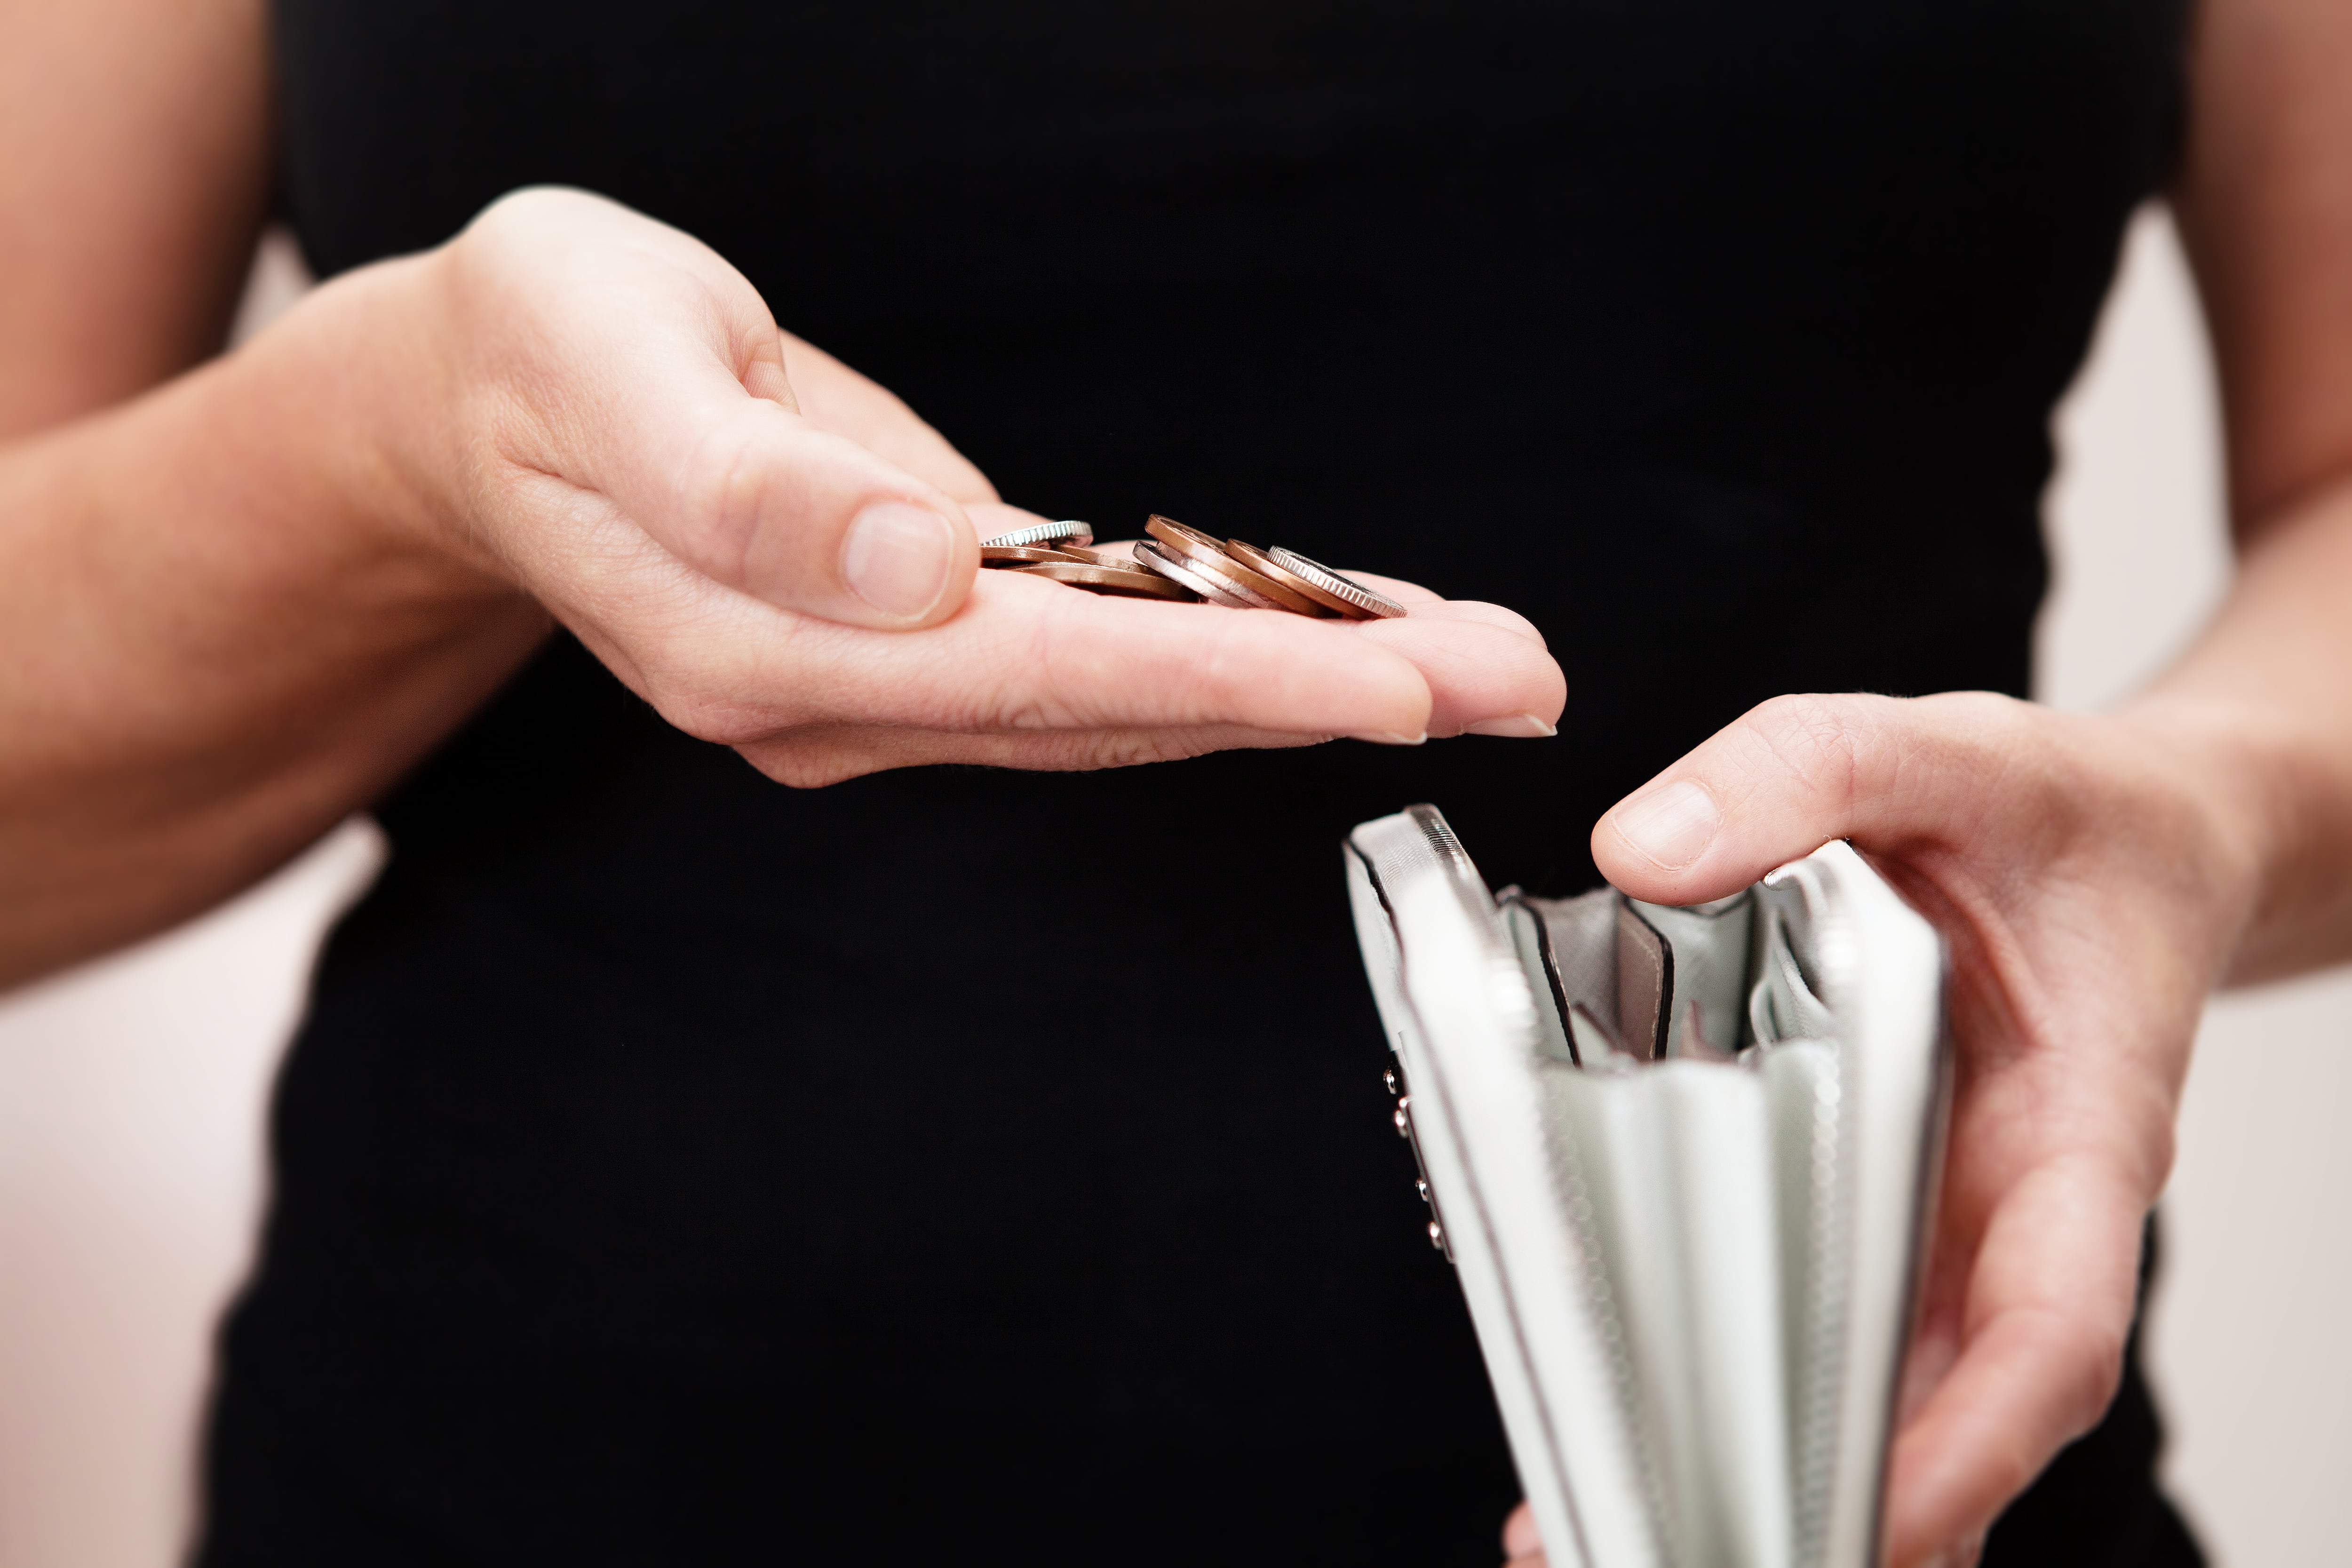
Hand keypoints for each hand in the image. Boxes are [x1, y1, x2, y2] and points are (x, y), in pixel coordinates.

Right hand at [347, 187, 1561, 783]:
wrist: (487, 405)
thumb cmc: (544, 352)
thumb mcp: (599, 356)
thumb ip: (741, 477)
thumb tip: (910, 566)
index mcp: (759, 641)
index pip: (1038, 671)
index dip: (1221, 680)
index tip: (1388, 689)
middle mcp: (833, 698)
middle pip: (1116, 711)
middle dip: (1320, 697)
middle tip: (1512, 676)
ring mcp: (876, 689)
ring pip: (1126, 703)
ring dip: (1301, 683)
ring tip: (1473, 657)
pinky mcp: (913, 650)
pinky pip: (1098, 663)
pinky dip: (1225, 650)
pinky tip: (1333, 633)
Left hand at [1494, 691, 2257, 1566]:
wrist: (2129, 832)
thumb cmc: (2063, 813)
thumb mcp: (1946, 747)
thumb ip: (1805, 770)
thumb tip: (1634, 849)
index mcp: (2074, 1130)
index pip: (2046, 1329)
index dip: (1965, 1446)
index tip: (1872, 1527)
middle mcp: (2007, 1208)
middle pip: (1936, 1405)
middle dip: (1818, 1508)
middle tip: (1642, 1552)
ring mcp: (1941, 1218)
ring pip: (1866, 1382)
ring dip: (1751, 1466)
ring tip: (1585, 1528)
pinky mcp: (1875, 1197)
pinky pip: (1814, 1304)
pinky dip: (1728, 1365)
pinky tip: (1614, 1402)